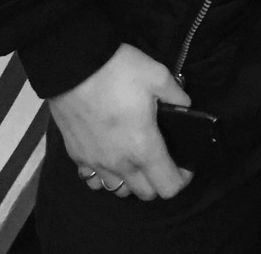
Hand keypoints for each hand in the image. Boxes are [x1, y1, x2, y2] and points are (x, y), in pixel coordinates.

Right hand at [48, 44, 193, 201]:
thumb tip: (185, 105)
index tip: (186, 164)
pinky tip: (109, 155)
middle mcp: (119, 163)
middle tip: (164, 158)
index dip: (183, 178)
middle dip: (159, 182)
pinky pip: (93, 179)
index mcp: (143, 147)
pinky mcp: (76, 156)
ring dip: (131, 181)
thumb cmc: (119, 71)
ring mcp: (95, 162)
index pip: (168, 186)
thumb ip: (177, 95)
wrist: (74, 67)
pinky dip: (104, 175)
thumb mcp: (159, 76)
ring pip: (118, 190)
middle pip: (145, 194)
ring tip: (136, 158)